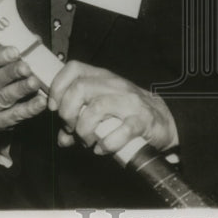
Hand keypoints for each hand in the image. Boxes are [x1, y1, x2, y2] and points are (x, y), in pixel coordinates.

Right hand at [0, 46, 45, 130]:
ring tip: (35, 82)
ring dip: (20, 90)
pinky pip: (12, 117)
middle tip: (26, 67)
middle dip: (9, 73)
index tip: (14, 51)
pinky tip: (41, 101)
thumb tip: (34, 40)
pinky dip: (28, 109)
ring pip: (1, 99)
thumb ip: (11, 49)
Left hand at [48, 62, 178, 154]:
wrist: (163, 121)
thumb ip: (79, 121)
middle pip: (80, 89)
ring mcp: (129, 102)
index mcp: (103, 79)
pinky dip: (106, 144)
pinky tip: (103, 148)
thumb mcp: (102, 111)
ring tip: (87, 141)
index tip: (54, 107)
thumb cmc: (128, 114)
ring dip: (84, 131)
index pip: (74, 68)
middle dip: (67, 113)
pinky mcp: (141, 121)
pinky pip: (119, 132)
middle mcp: (115, 86)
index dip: (58, 87)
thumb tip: (63, 138)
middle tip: (71, 128)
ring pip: (96, 109)